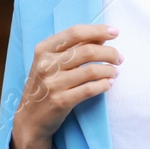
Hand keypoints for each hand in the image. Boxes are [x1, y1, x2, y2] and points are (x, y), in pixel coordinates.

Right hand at [8, 24, 122, 148]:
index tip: (115, 32)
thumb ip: (73, 48)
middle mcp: (46, 64)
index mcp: (44, 49)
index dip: (98, 30)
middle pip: (87, 51)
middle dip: (109, 53)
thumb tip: (102, 36)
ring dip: (109, 70)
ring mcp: (53, 83)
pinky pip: (90, 89)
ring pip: (92, 70)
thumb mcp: (51, 63)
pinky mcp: (61, 101)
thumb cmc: (45, 86)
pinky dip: (104, 85)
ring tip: (115, 72)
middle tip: (119, 58)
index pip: (75, 33)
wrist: (30, 119)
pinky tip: (109, 84)